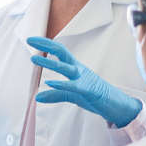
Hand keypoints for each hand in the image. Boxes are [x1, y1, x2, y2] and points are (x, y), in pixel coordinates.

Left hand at [27, 36, 141, 127]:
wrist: (116, 105)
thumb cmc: (94, 96)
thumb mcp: (72, 95)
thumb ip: (55, 95)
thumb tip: (37, 98)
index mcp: (75, 68)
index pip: (60, 51)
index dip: (46, 44)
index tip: (31, 39)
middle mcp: (79, 70)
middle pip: (62, 53)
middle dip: (46, 45)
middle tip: (29, 40)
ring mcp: (84, 79)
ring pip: (65, 67)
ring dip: (49, 63)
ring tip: (33, 58)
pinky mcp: (88, 91)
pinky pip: (73, 86)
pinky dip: (61, 84)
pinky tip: (49, 82)